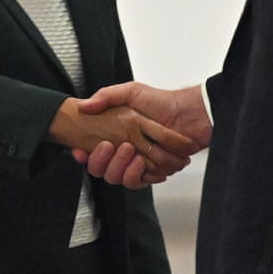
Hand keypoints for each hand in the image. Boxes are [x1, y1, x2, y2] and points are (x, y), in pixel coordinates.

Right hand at [74, 83, 211, 187]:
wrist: (191, 114)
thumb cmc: (162, 101)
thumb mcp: (132, 91)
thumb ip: (107, 96)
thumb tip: (84, 107)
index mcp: (115, 133)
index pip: (92, 151)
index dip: (85, 155)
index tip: (81, 151)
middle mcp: (124, 149)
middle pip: (103, 169)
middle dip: (105, 162)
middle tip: (117, 147)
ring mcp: (138, 161)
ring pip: (119, 178)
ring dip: (124, 169)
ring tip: (136, 156)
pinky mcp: (153, 170)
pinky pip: (140, 182)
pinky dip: (142, 175)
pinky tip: (144, 164)